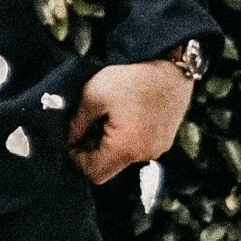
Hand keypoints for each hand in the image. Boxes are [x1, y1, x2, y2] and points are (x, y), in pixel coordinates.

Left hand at [67, 58, 193, 183]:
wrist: (170, 68)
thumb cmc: (131, 79)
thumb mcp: (94, 95)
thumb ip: (78, 122)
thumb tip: (70, 138)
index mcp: (125, 148)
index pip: (94, 173)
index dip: (77, 158)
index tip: (72, 139)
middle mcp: (144, 156)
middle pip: (109, 168)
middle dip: (93, 152)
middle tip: (86, 127)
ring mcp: (157, 149)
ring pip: (123, 159)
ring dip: (109, 145)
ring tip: (105, 118)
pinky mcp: (164, 140)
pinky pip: (138, 149)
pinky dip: (126, 140)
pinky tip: (122, 116)